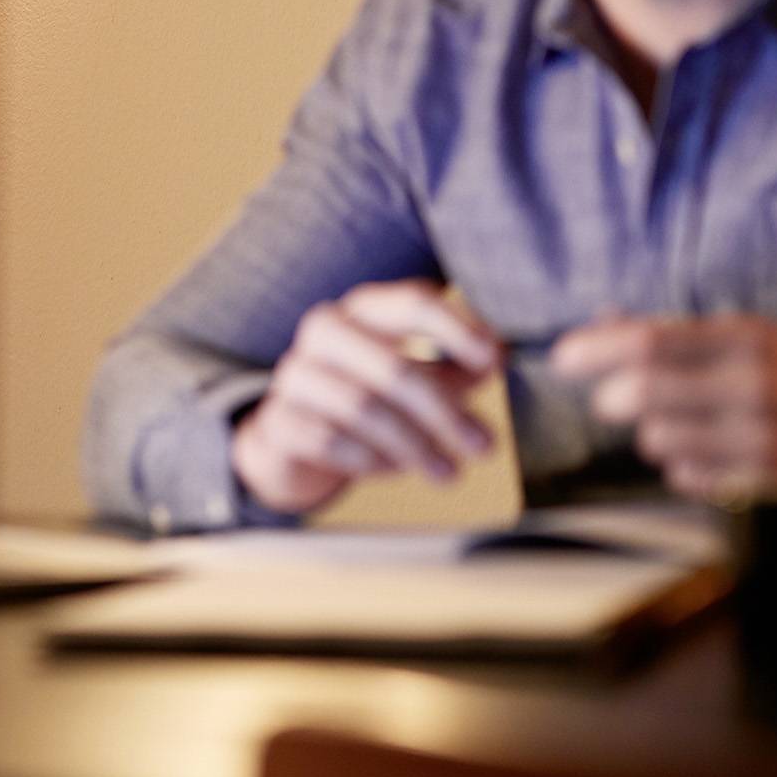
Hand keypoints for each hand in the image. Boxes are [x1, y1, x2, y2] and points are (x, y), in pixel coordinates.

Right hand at [231, 281, 505, 515]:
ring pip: (364, 409)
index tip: (494, 362)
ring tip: (449, 472)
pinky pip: (332, 441)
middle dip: (445, 411)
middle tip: (484, 446)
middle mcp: (325, 331)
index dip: (457, 331)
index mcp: (365, 308)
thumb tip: (498, 359)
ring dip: (415, 446)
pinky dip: (372, 460)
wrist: (294, 435)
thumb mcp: (418, 374)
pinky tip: (397, 470)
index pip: (413, 304)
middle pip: (393, 367)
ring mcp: (295, 374)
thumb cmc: (370, 393)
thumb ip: (458, 366)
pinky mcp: (279, 421)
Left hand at [550, 312, 776, 500]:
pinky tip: (702, 453)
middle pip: (646, 391)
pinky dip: (680, 466)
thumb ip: (676, 332)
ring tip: (672, 426)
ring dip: (650, 433)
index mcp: (745, 339)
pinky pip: (688, 477)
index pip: (651, 341)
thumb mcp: (748, 336)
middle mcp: (751, 386)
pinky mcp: (762, 483)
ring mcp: (757, 439)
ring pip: (660, 440)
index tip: (562, 357)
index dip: (597, 349)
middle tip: (608, 401)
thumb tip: (604, 318)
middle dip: (613, 397)